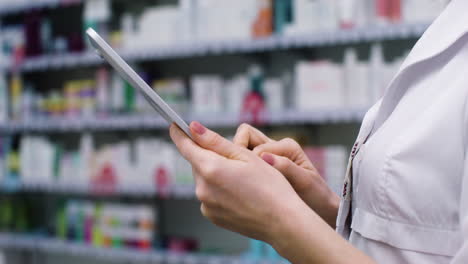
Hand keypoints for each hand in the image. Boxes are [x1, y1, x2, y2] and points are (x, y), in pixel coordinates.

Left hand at [170, 122, 305, 242]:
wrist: (282, 222)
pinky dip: (219, 190)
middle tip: (236, 159)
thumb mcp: (246, 156)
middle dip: (209, 156)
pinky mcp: (212, 216)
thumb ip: (215, 141)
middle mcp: (202, 188)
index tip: (175, 125)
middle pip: (198, 163)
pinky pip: (209, 195)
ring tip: (242, 180)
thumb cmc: (270, 186)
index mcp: (211, 169)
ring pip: (204, 179)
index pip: (186, 146)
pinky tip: (239, 193)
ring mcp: (206, 205)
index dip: (180, 133)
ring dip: (215, 173)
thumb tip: (193, 128)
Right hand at [233, 124, 339, 226]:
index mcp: (287, 146)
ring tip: (241, 182)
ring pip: (241, 149)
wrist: (320, 211)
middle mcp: (276, 148)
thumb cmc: (316, 197)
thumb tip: (265, 157)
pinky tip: (240, 187)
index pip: (255, 144)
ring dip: (238, 162)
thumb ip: (286, 167)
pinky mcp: (261, 168)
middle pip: (245, 136)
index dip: (249, 160)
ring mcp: (267, 157)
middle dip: (238, 152)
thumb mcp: (305, 182)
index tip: (248, 178)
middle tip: (239, 174)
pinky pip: (242, 162)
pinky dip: (238, 170)